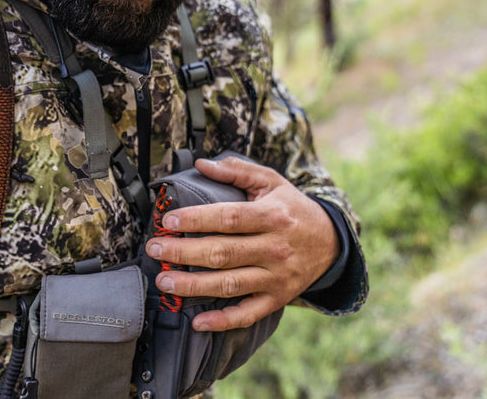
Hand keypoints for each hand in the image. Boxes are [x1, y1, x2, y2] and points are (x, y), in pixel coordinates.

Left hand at [144, 156, 338, 331]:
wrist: (331, 242)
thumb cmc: (292, 208)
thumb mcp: (271, 182)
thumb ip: (236, 170)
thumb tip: (201, 163)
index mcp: (271, 216)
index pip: (228, 218)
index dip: (196, 219)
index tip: (168, 220)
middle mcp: (274, 248)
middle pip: (222, 253)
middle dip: (183, 252)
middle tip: (155, 249)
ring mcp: (276, 277)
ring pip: (230, 284)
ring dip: (193, 285)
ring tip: (165, 280)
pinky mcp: (277, 298)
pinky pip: (248, 314)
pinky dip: (223, 321)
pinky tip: (199, 322)